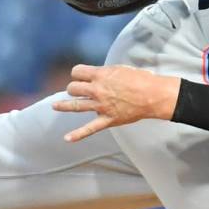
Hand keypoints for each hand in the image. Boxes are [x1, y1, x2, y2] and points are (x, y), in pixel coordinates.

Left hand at [52, 64, 180, 142]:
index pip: (77, 72)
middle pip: (73, 88)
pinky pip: (89, 129)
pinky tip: (66, 139)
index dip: (78, 73)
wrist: (153, 95)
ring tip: (55, 106)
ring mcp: (100, 106)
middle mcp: (97, 90)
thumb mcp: (121, 69)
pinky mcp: (107, 119)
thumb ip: (107, 73)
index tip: (81, 76)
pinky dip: (77, 135)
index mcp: (100, 75)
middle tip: (79, 90)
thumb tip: (100, 75)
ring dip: (63, 105)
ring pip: (75, 105)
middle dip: (74, 87)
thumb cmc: (141, 79)